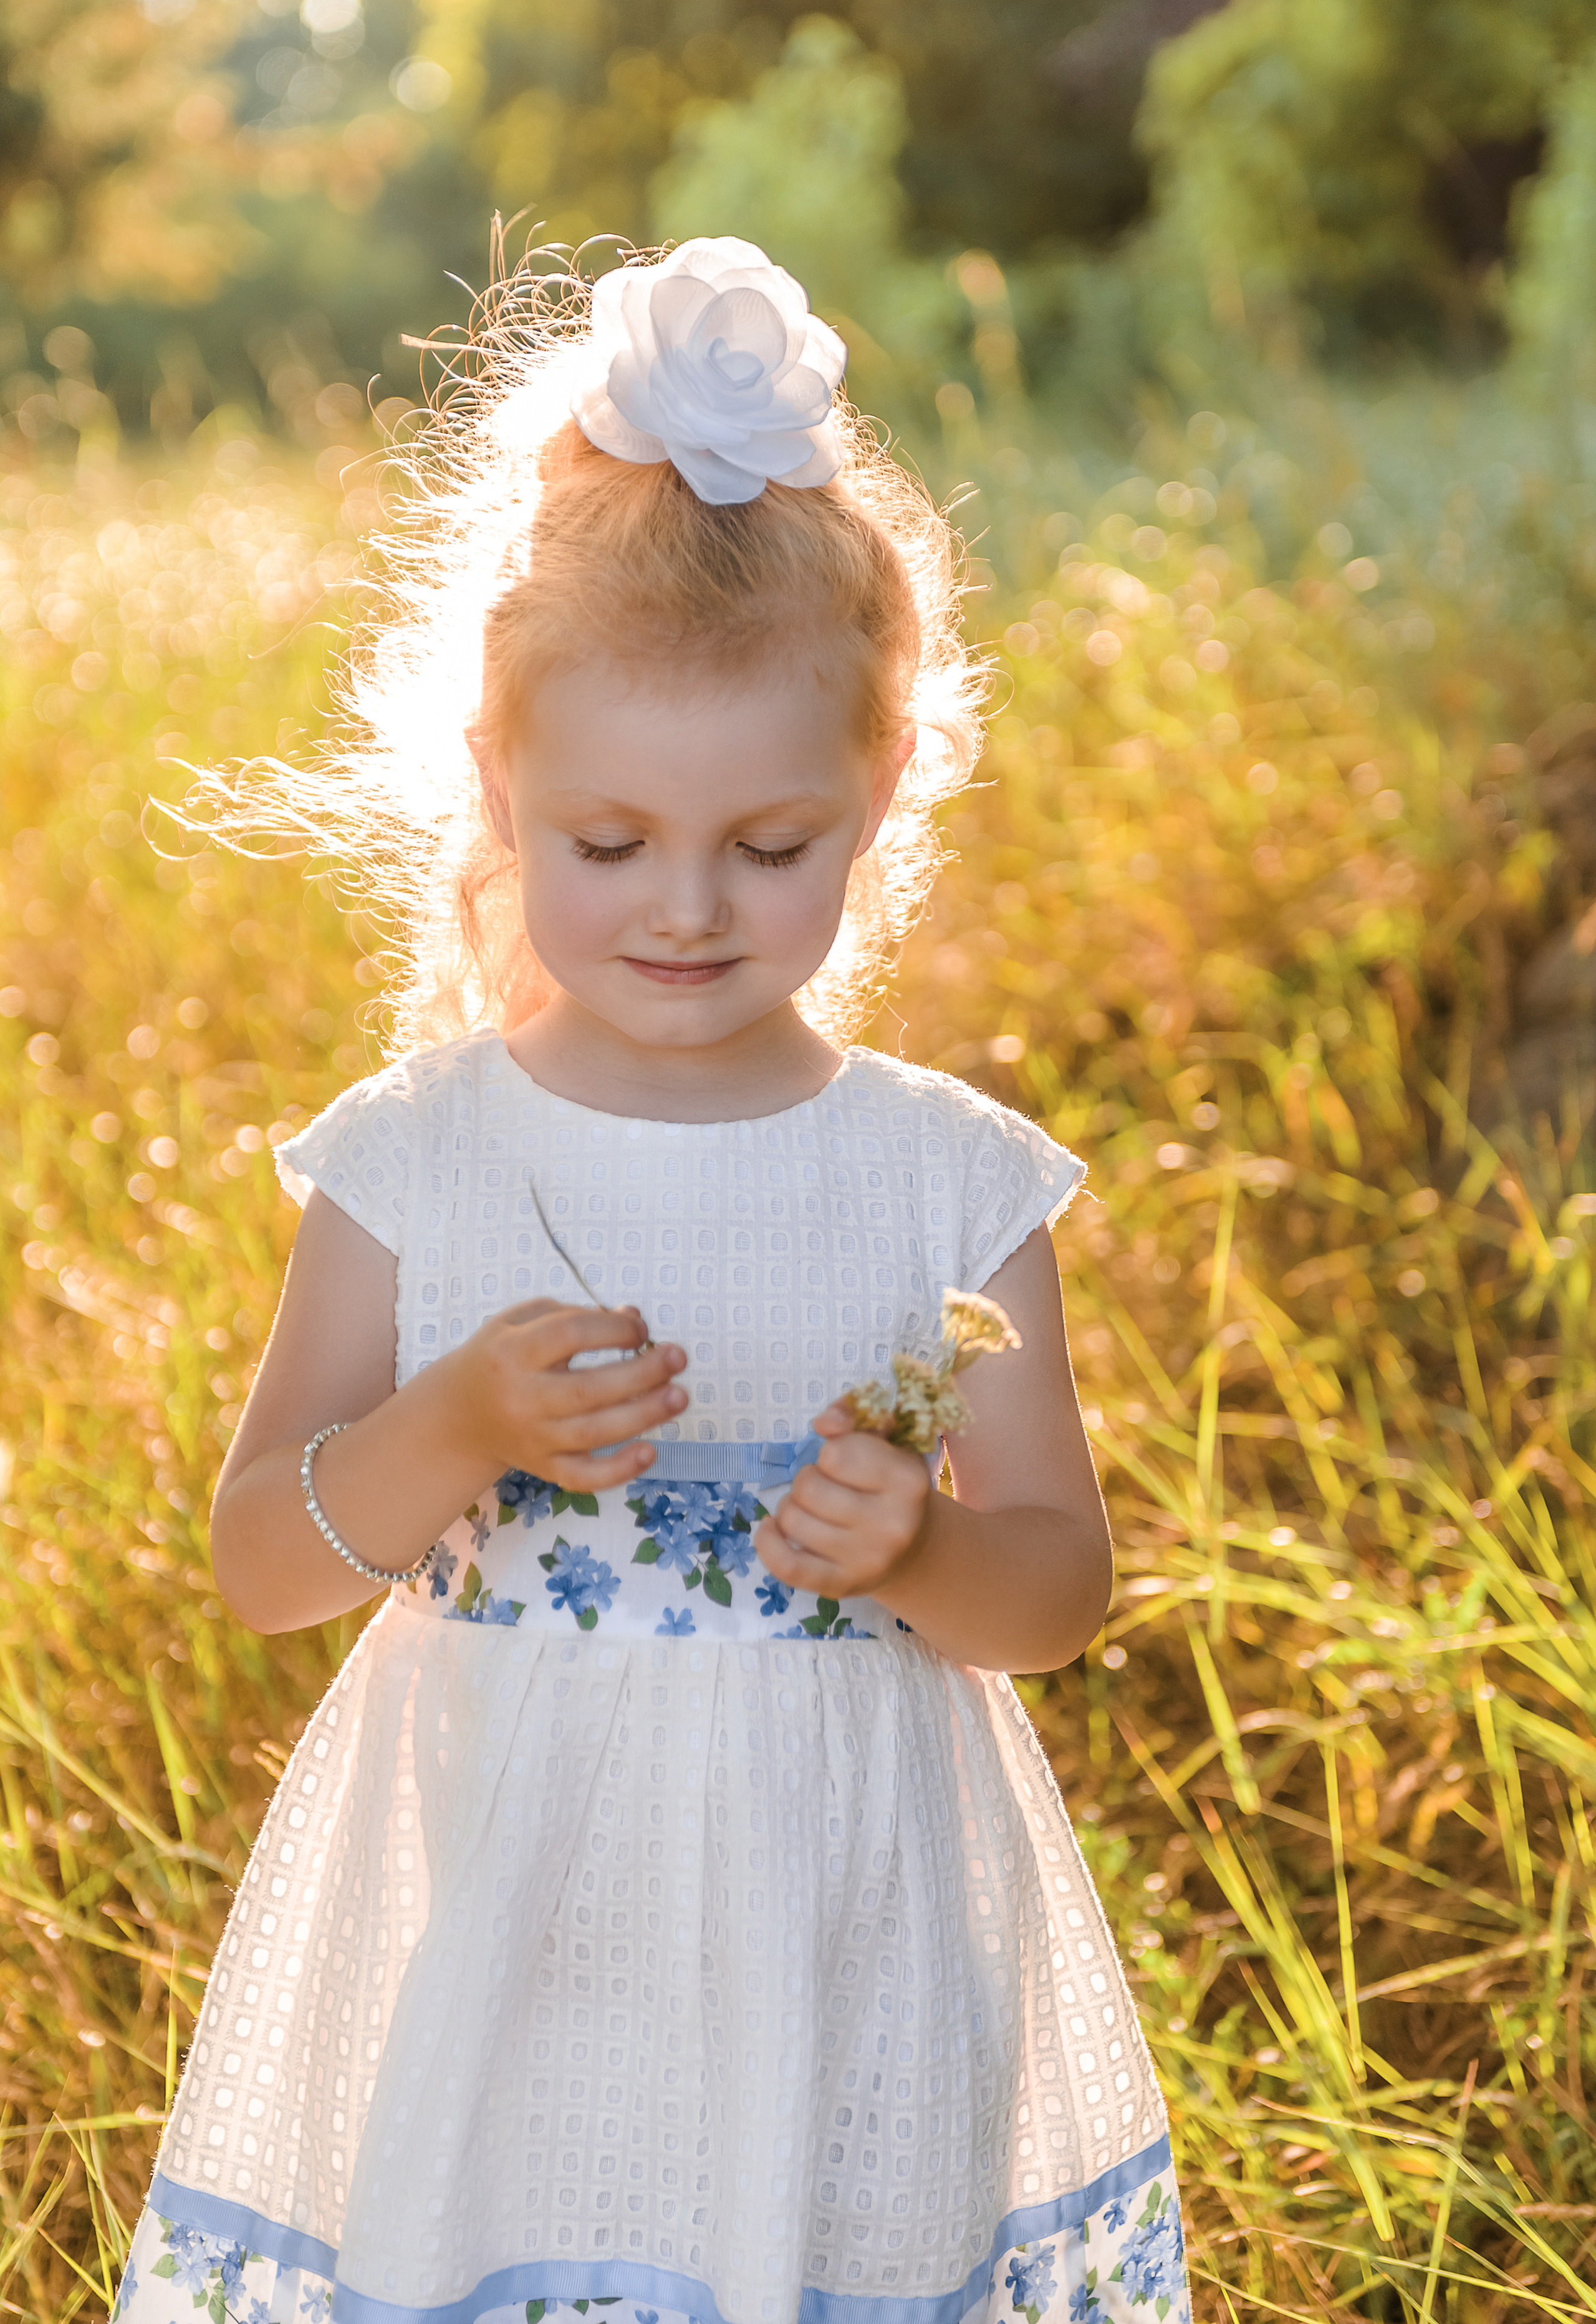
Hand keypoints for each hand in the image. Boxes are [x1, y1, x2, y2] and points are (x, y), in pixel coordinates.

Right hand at [445, 1300, 686, 1492]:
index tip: (639, 1328)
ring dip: (643, 1415)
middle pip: (588, 1389)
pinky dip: (618, 1470)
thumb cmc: (502, 1356)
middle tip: (677, 1358)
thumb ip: (576, 1313)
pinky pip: (583, 1477)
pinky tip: (649, 1452)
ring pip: (593, 1433)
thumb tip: (634, 1318)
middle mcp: (521, 1398)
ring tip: (679, 1396)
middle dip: (642, 1373)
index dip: (613, 1329)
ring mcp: (532, 1438)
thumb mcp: (522, 1321)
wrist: (461, 1413)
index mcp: (512, 1351)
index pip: (569, 1334)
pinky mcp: (542, 1467)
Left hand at [754, 1401, 930, 1601]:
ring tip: (812, 1509)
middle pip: (808, 1488)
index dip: (832, 1451)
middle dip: (808, 1480)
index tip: (845, 1461)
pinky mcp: (842, 1586)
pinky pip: (786, 1565)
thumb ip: (854, 1416)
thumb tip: (824, 1423)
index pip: (836, 1453)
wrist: (914, 1551)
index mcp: (908, 1481)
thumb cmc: (892, 1487)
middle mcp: (892, 1524)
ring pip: (792, 1520)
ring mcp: (867, 1560)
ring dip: (791, 1507)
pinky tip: (770, 1528)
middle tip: (826, 1487)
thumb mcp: (886, 1442)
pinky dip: (767, 1543)